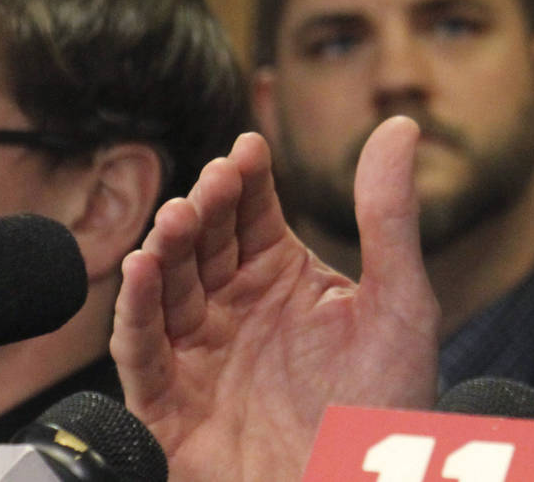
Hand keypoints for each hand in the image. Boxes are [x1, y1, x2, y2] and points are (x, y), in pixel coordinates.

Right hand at [112, 117, 439, 481]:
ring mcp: (198, 355)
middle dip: (204, 208)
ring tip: (177, 218)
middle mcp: (234, 310)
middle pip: (204, 243)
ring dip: (165, 250)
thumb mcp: (399, 301)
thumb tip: (398, 125)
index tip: (248, 147)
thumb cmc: (385, 408)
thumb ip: (390, 215)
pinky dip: (135, 311)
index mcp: (283, 278)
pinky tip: (139, 270)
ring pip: (166, 289)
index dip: (246, 179)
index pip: (253, 213)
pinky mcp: (167, 405)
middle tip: (213, 183)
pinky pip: (141, 351)